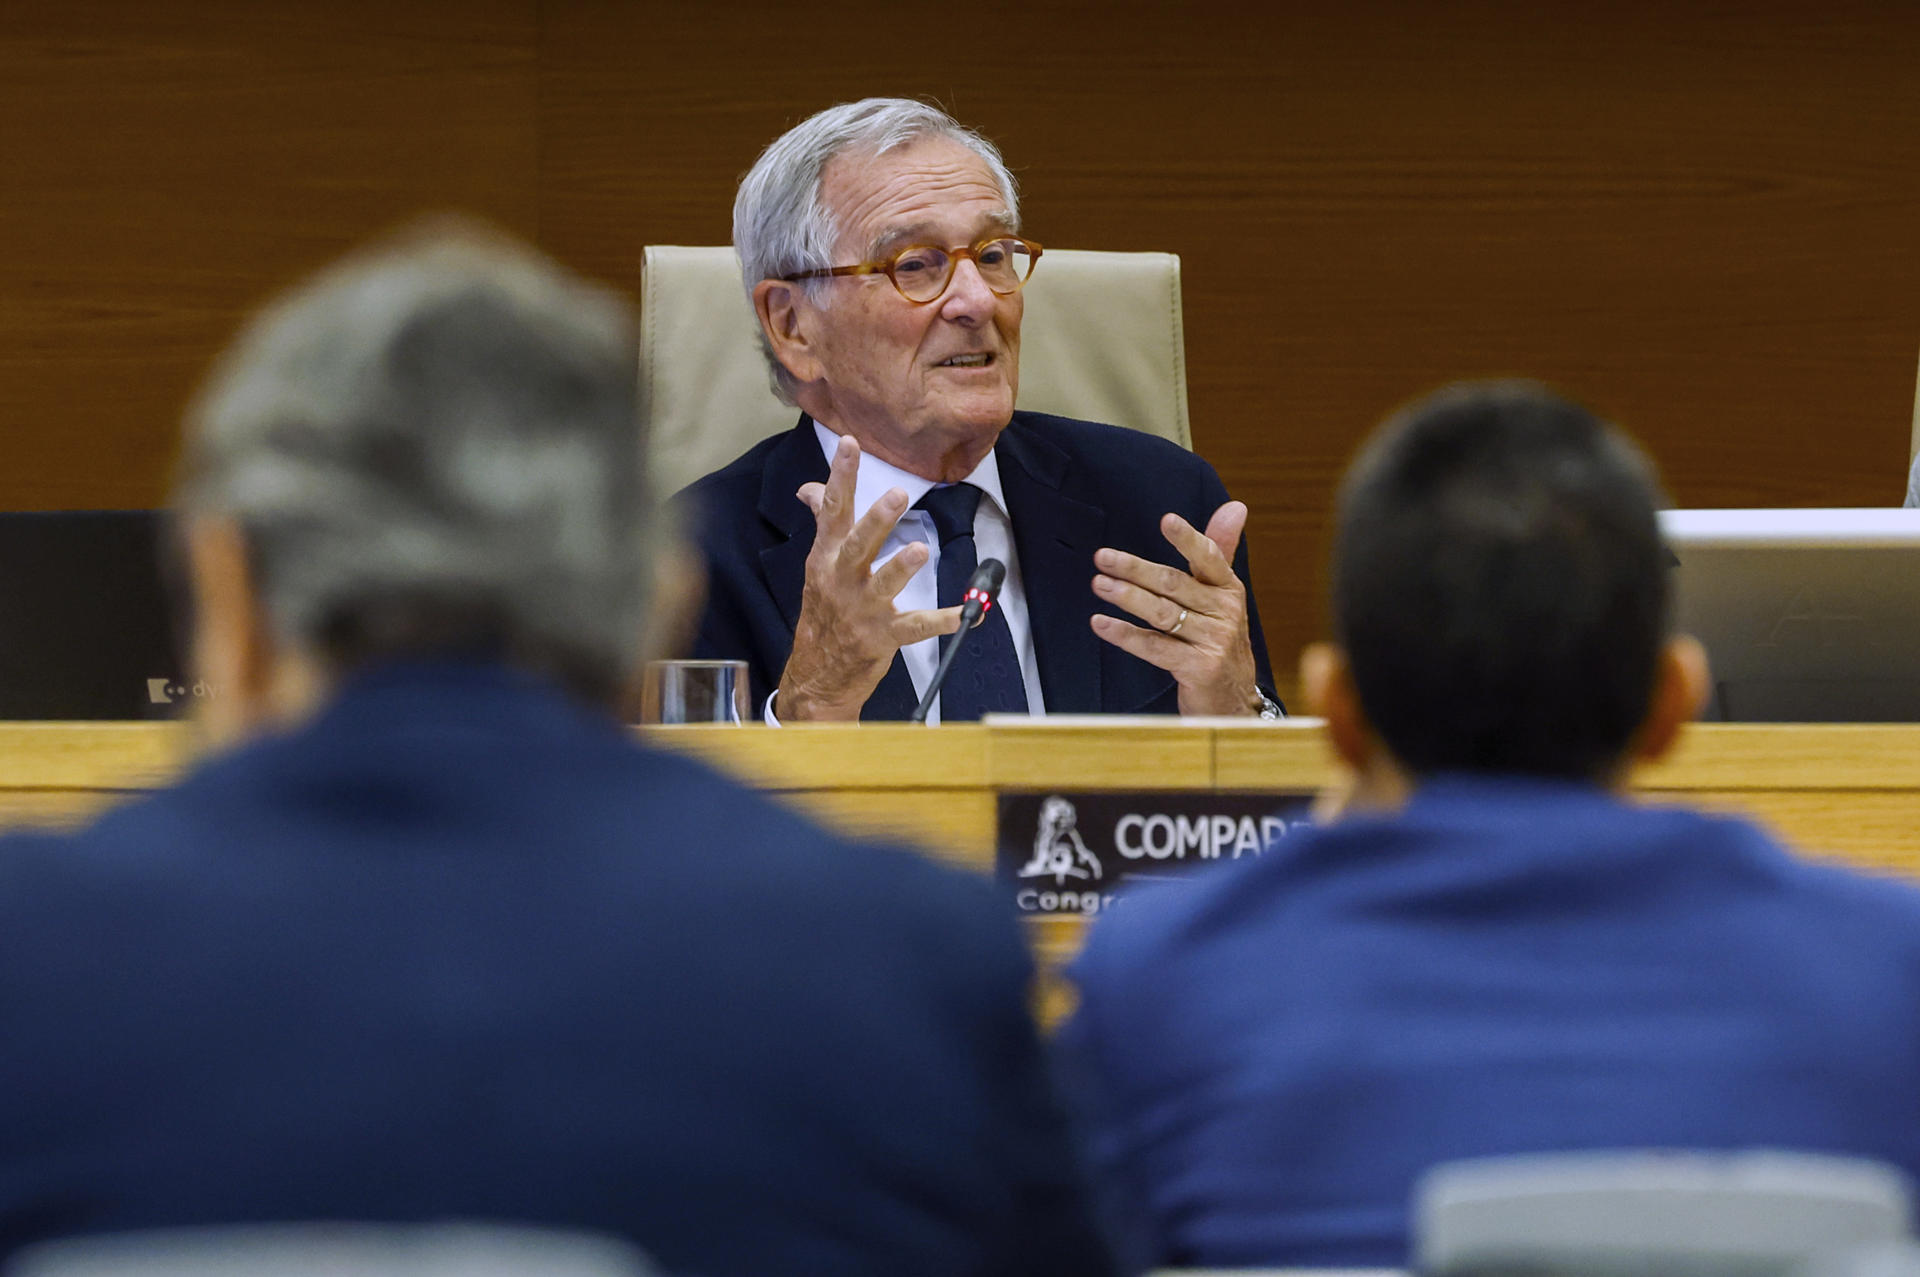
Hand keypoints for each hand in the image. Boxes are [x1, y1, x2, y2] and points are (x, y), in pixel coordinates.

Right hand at [778, 435, 960, 720]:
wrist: (817, 674)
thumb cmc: (823, 613)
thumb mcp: (819, 566)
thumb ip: (823, 524)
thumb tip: (809, 489)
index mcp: (826, 558)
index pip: (834, 510)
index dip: (842, 476)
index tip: (850, 442)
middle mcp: (840, 580)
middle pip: (858, 544)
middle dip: (877, 519)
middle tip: (898, 493)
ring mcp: (861, 610)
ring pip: (883, 584)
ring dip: (901, 567)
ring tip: (920, 549)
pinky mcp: (882, 637)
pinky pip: (915, 627)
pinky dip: (941, 621)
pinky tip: (967, 614)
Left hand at [1089, 500, 1261, 715]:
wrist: (1233, 699)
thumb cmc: (1220, 640)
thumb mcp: (1224, 597)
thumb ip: (1220, 552)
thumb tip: (1234, 506)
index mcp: (1230, 590)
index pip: (1209, 557)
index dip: (1188, 539)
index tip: (1166, 520)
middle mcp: (1225, 613)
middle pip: (1174, 584)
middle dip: (1135, 569)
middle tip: (1103, 557)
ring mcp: (1213, 642)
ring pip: (1162, 614)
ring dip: (1127, 597)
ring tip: (1098, 584)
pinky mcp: (1198, 669)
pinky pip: (1154, 647)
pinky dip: (1125, 635)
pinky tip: (1101, 624)